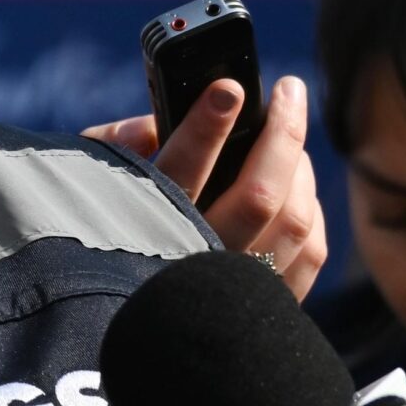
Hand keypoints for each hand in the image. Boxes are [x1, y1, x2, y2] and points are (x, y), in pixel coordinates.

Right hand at [86, 77, 326, 298]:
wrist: (139, 315)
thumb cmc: (117, 230)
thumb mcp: (94, 184)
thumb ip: (117, 146)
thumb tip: (150, 126)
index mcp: (151, 228)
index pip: (184, 170)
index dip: (207, 125)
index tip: (229, 90)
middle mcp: (199, 263)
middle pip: (261, 195)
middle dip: (283, 132)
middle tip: (289, 90)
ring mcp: (237, 290)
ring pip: (294, 221)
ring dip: (301, 168)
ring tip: (291, 139)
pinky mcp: (267, 304)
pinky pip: (310, 253)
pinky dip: (311, 211)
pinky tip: (299, 189)